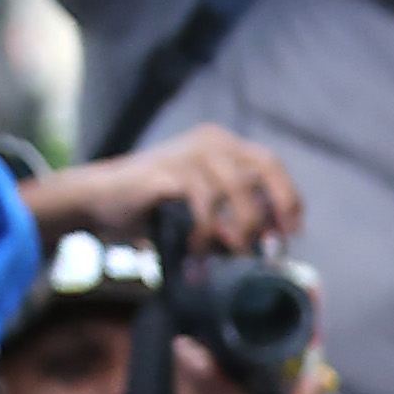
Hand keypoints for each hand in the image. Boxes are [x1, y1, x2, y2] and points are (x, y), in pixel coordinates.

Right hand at [24, 122, 303, 253]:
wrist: (103, 197)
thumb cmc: (155, 204)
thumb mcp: (203, 205)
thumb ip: (234, 214)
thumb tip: (271, 242)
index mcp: (222, 145)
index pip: (271, 164)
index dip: (288, 198)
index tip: (290, 234)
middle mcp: (211, 141)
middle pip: (265, 167)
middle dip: (275, 209)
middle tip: (268, 247)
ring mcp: (189, 153)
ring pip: (239, 189)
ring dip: (240, 230)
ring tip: (228, 253)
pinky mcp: (168, 171)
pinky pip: (204, 202)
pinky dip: (208, 231)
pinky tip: (197, 247)